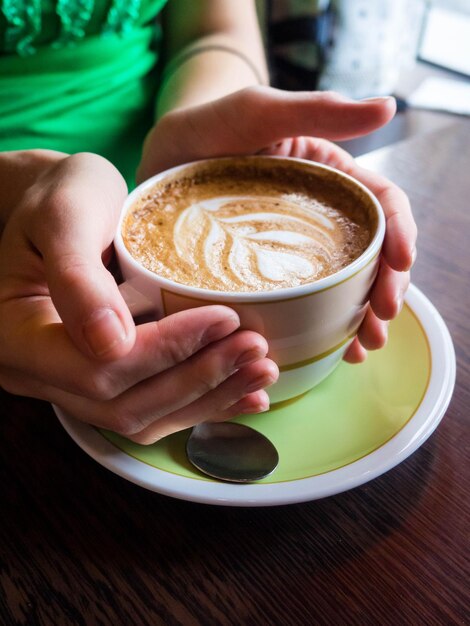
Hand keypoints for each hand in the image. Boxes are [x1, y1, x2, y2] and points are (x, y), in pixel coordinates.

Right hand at [0, 152, 277, 443]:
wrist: (62, 209)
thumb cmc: (59, 197)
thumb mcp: (63, 214)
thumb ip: (77, 276)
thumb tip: (111, 343)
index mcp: (16, 336)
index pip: (99, 367)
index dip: (167, 351)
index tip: (224, 319)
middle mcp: (38, 374)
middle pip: (124, 404)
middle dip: (199, 380)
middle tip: (256, 349)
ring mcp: (69, 384)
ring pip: (142, 416)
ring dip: (208, 399)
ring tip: (262, 371)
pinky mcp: (101, 381)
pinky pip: (150, 410)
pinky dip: (200, 404)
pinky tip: (244, 396)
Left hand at [138, 87, 416, 360]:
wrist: (160, 160)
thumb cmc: (209, 127)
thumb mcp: (257, 113)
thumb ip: (315, 110)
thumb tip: (387, 107)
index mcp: (330, 181)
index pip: (381, 207)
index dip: (399, 235)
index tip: (401, 264)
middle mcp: (319, 219)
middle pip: (370, 257)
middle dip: (385, 289)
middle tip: (379, 321)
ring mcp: (294, 252)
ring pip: (344, 287)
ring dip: (362, 318)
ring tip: (364, 346)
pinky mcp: (266, 277)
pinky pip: (304, 305)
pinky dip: (325, 329)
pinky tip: (335, 350)